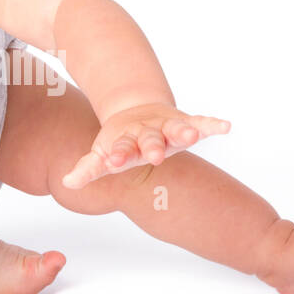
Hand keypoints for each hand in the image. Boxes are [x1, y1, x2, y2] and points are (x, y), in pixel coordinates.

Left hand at [61, 103, 230, 189]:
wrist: (137, 112)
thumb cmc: (120, 142)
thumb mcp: (104, 155)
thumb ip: (89, 169)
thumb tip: (66, 182)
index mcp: (125, 141)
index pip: (120, 149)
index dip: (116, 155)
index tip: (111, 161)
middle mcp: (147, 132)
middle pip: (150, 139)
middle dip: (151, 146)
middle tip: (154, 154)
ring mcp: (167, 126)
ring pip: (175, 127)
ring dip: (184, 130)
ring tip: (192, 133)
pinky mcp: (184, 123)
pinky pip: (201, 122)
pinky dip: (212, 123)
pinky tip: (226, 126)